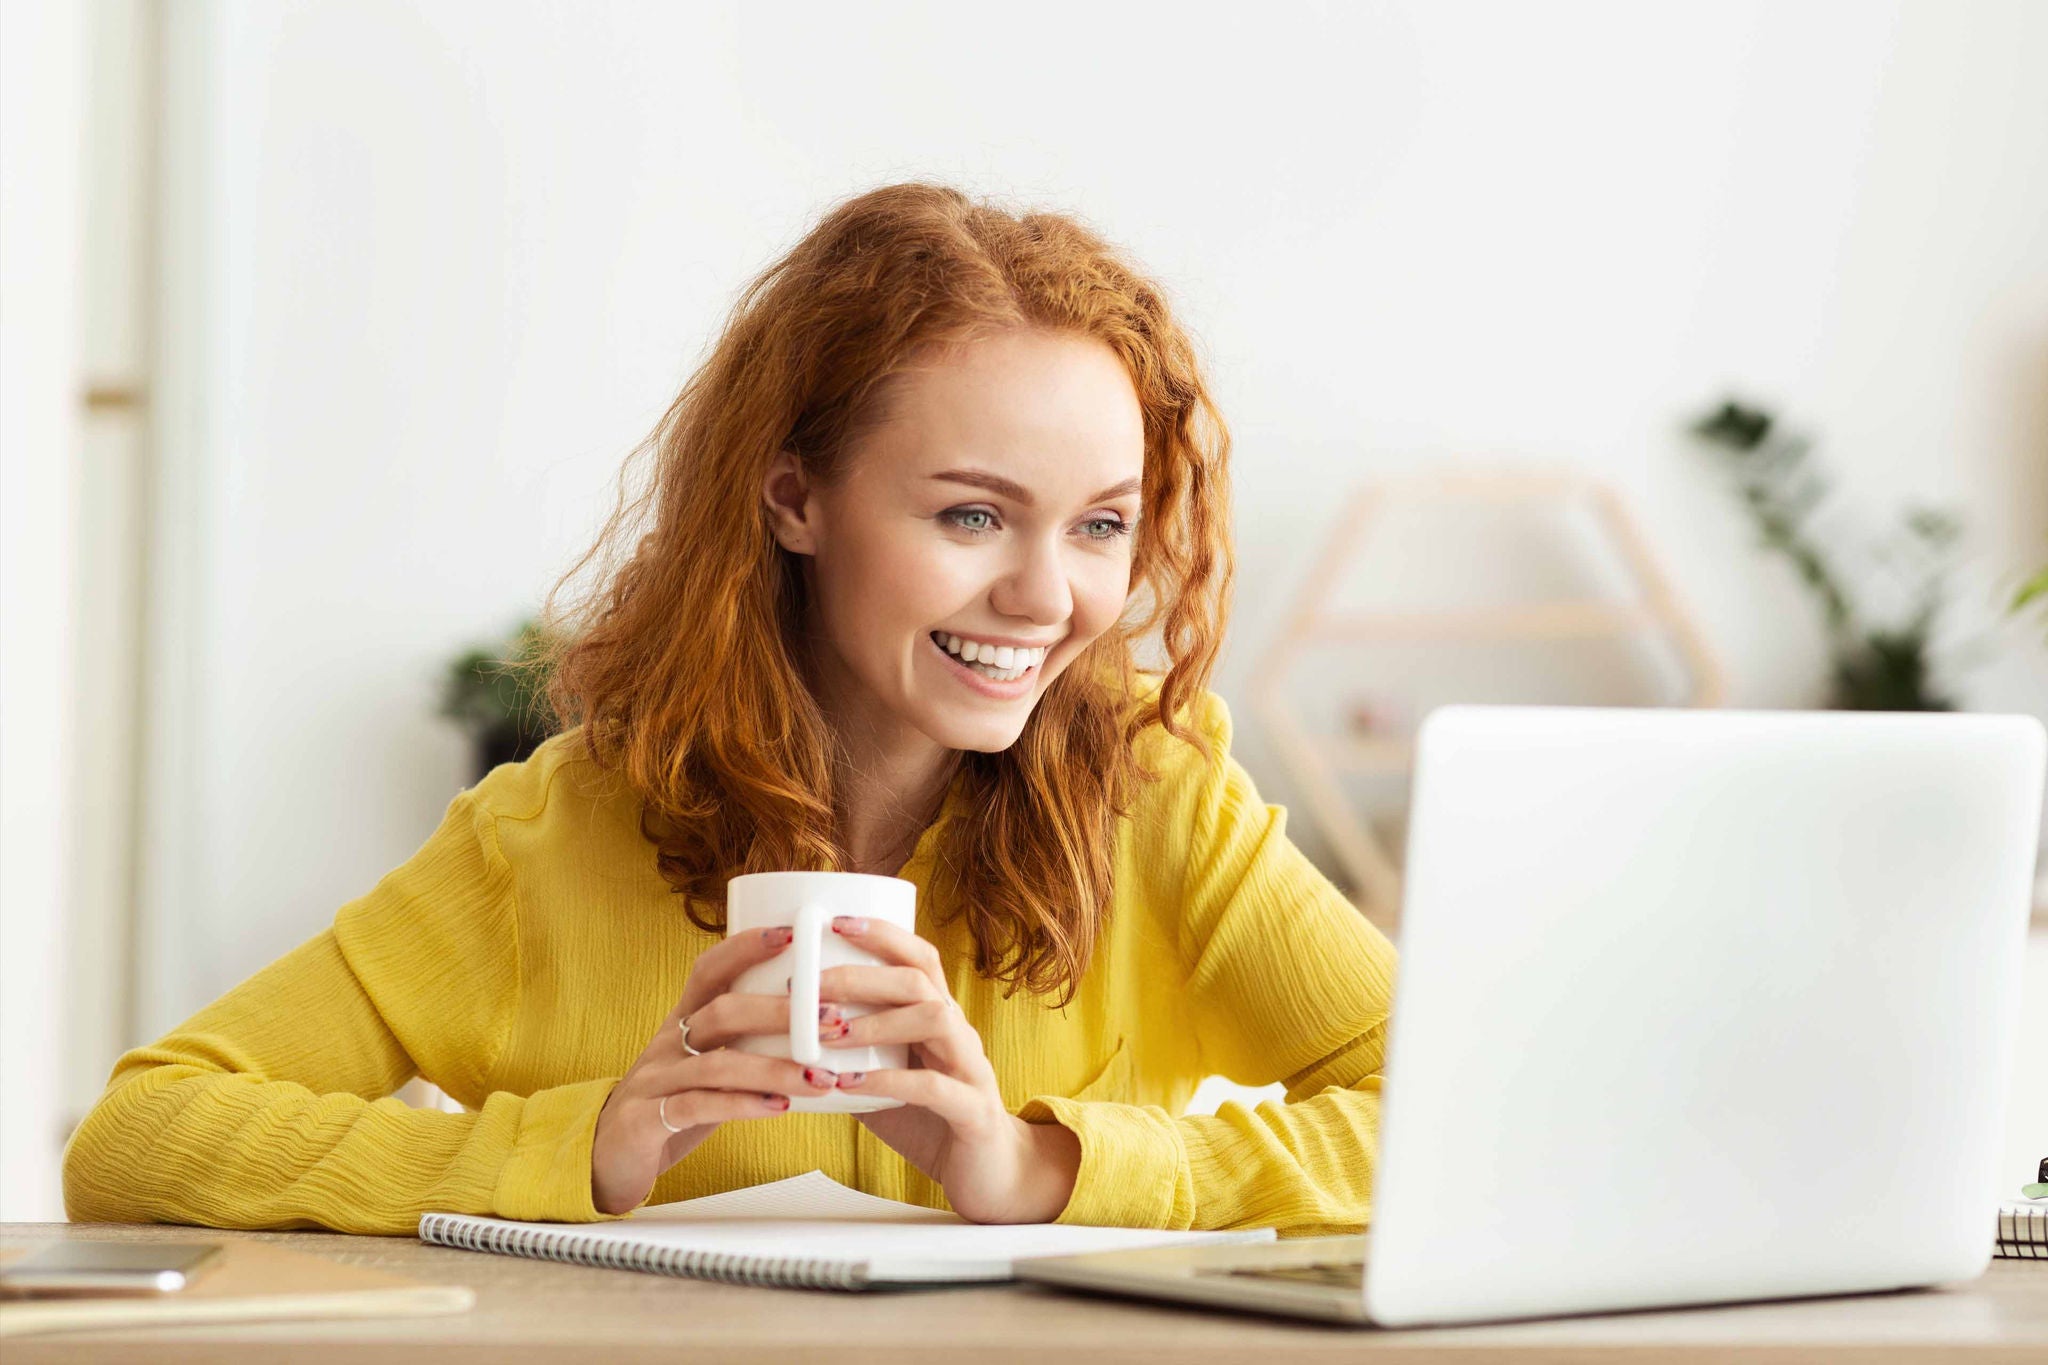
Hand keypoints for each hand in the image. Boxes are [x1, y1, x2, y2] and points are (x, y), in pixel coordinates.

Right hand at [590, 926, 845, 1214]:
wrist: (607, 1157)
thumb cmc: (672, 1104)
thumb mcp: (704, 1064)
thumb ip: (745, 1042)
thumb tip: (816, 1023)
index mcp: (681, 1022)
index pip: (710, 970)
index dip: (746, 947)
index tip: (793, 934)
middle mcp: (666, 1045)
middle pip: (722, 1013)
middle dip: (781, 1013)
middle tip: (833, 1020)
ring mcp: (653, 1081)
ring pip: (717, 1064)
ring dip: (775, 1069)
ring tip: (821, 1077)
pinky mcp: (646, 1121)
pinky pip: (698, 1107)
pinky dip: (742, 1105)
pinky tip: (779, 1107)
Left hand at [822, 916, 1081, 1223]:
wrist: (992, 1176)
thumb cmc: (932, 1121)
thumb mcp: (885, 1080)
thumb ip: (850, 1056)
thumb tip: (787, 1037)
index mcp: (941, 1018)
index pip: (919, 958)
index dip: (882, 934)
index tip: (835, 922)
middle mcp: (960, 1033)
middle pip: (919, 980)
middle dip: (862, 976)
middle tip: (811, 985)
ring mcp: (972, 1069)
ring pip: (934, 1018)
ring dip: (876, 1021)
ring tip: (829, 1033)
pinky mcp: (974, 1112)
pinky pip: (934, 1086)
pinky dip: (889, 1080)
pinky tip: (850, 1084)